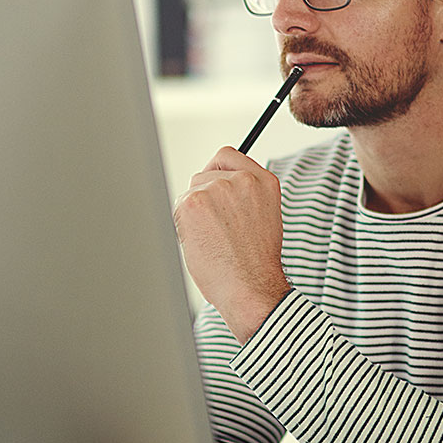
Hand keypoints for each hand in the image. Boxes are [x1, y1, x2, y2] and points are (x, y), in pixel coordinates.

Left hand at [173, 146, 290, 342]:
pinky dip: (183, 225)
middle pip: (204, 174)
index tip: (213, 183)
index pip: (228, 156)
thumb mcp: (265, 218)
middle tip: (215, 228)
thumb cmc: (255, 263)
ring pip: (190, 192)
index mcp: (264, 181)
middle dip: (203, 197)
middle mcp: (243, 179)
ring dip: (194, 212)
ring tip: (212, 238)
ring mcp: (218, 188)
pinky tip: (201, 242)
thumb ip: (246, 196)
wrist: (251, 287)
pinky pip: (178, 207)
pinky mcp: (195, 201)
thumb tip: (219, 188)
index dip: (216, 170)